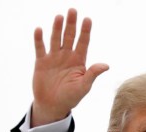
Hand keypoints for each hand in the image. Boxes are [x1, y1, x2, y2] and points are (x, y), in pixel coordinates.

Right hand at [31, 8, 108, 126]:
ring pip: (56, 39)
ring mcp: (54, 57)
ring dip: (57, 28)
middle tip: (73, 10)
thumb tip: (106, 65)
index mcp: (79, 60)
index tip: (88, 19)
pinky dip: (39, 39)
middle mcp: (67, 56)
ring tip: (59, 17)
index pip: (83, 42)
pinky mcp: (41, 62)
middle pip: (70, 36)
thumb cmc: (71, 97)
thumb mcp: (83, 86)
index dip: (85, 31)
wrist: (53, 106)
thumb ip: (92, 74)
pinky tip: (39, 30)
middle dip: (71, 24)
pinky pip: (40, 48)